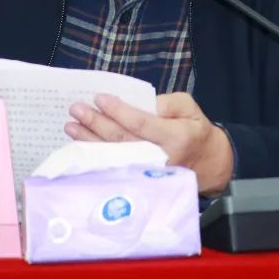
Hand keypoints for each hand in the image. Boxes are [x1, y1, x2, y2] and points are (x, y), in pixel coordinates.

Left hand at [65, 92, 233, 196]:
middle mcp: (161, 158)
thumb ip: (166, 102)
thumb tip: (137, 103)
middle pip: (123, 140)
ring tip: (71, 126)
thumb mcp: (188, 107)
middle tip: (76, 109)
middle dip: (97, 123)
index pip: (142, 123)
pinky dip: (95, 156)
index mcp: (176, 137)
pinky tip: (80, 145)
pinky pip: (114, 167)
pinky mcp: (140, 180)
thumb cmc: (193, 130)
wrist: (207, 164)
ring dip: (89, 140)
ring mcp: (149, 174)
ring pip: (114, 156)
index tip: (99, 98)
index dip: (119, 111)